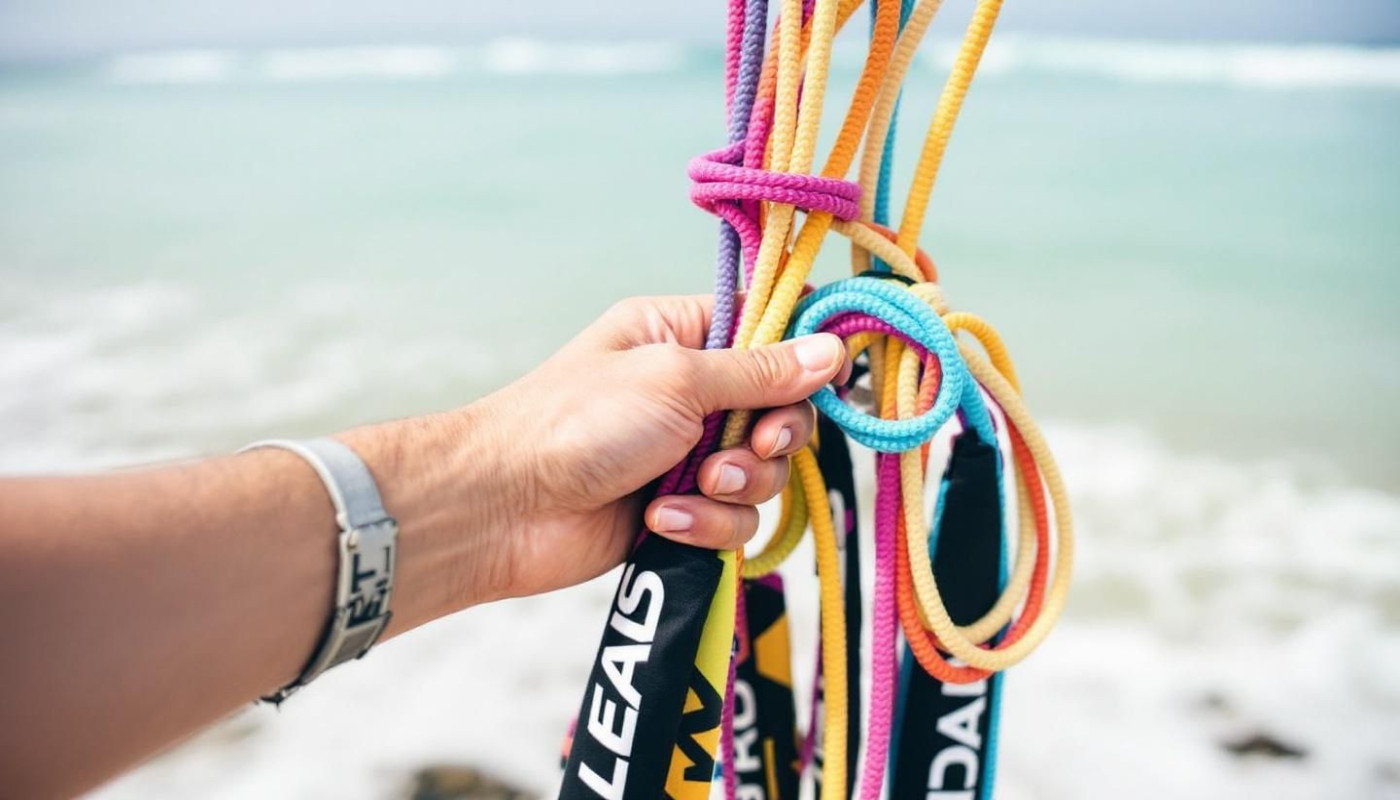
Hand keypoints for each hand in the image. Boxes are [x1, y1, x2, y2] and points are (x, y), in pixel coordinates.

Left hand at [351, 295, 846, 616]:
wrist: (504, 507)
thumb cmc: (576, 420)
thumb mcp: (677, 379)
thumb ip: (761, 371)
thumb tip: (834, 350)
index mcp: (681, 334)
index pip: (770, 332)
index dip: (804, 358)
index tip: (826, 381)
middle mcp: (689, 391)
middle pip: (780, 412)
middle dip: (771, 437)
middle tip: (750, 444)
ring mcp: (684, 455)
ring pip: (762, 474)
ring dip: (736, 486)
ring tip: (693, 486)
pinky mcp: (677, 512)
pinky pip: (731, 521)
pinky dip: (705, 524)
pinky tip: (660, 521)